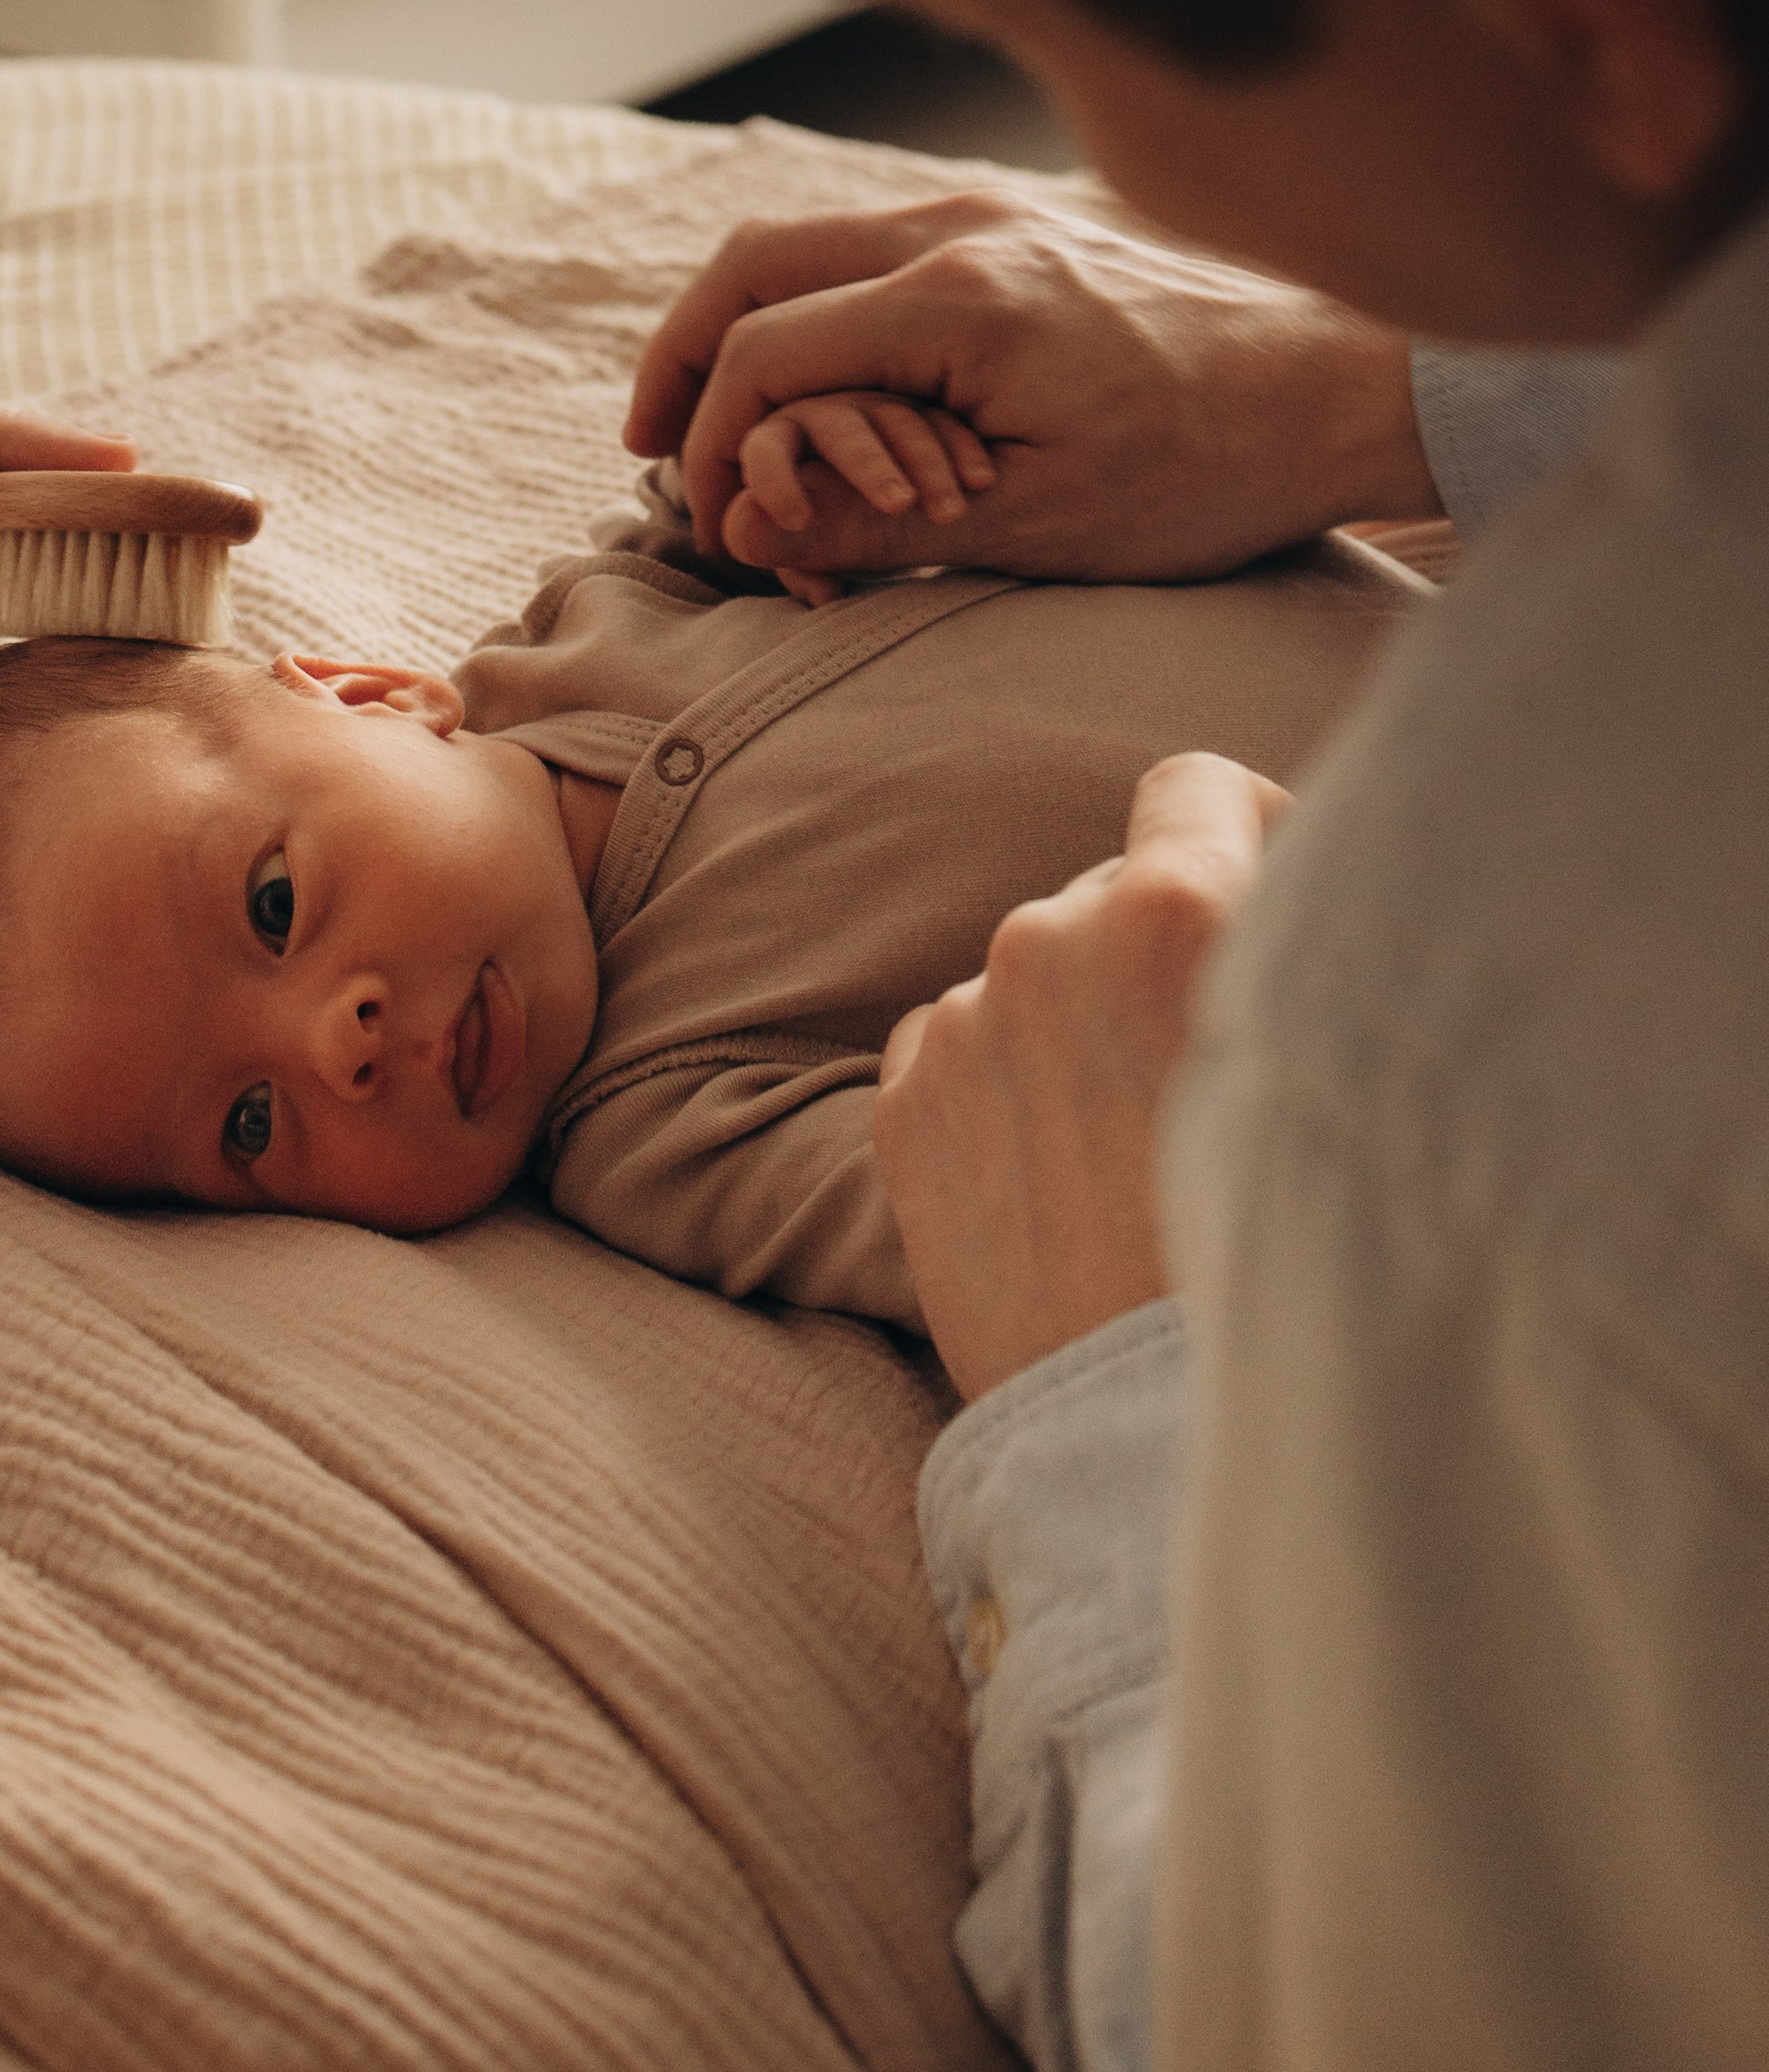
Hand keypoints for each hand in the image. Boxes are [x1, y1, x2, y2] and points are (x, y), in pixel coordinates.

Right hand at [627, 188, 1437, 581]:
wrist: (1346, 387)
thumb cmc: (1211, 466)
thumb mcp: (1043, 522)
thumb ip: (882, 522)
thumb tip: (747, 528)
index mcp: (957, 301)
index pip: (765, 351)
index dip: (707, 440)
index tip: (704, 516)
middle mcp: (957, 230)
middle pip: (754, 261)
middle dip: (681, 353)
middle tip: (647, 442)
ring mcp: (988, 214)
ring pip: (805, 239)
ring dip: (740, 320)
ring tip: (707, 407)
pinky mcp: (1017, 227)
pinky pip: (869, 243)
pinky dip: (811, 301)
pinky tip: (806, 368)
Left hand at [874, 752, 1286, 1398]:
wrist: (1161, 1458)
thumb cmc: (1301, 1272)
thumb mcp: (1341, 1072)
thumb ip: (1301, 945)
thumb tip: (1285, 871)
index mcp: (1173, 910)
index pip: (1193, 788)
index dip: (1240, 840)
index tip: (1262, 918)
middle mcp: (1049, 938)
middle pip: (1111, 895)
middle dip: (1158, 963)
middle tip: (1214, 1088)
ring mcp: (962, 1027)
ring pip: (1038, 983)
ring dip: (1081, 1036)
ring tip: (1141, 1169)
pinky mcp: (903, 1112)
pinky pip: (965, 1051)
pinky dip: (1011, 1097)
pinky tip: (1069, 1193)